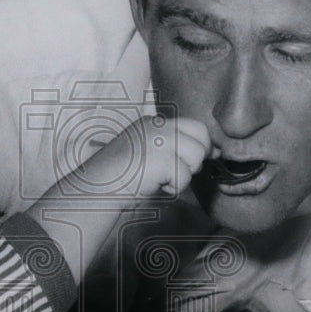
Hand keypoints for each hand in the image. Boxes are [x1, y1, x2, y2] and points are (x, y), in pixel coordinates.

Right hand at [85, 115, 212, 198]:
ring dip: (184, 175)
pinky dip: (174, 187)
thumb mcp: (149, 153)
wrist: (96, 189)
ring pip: (196, 157)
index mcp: (152, 122)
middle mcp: (157, 126)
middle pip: (202, 136)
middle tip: (177, 173)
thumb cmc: (121, 178)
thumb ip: (175, 147)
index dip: (202, 145)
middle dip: (197, 158)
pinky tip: (155, 186)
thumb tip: (214, 152)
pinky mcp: (160, 158)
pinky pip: (185, 176)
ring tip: (162, 180)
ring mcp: (158, 140)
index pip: (195, 126)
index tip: (197, 162)